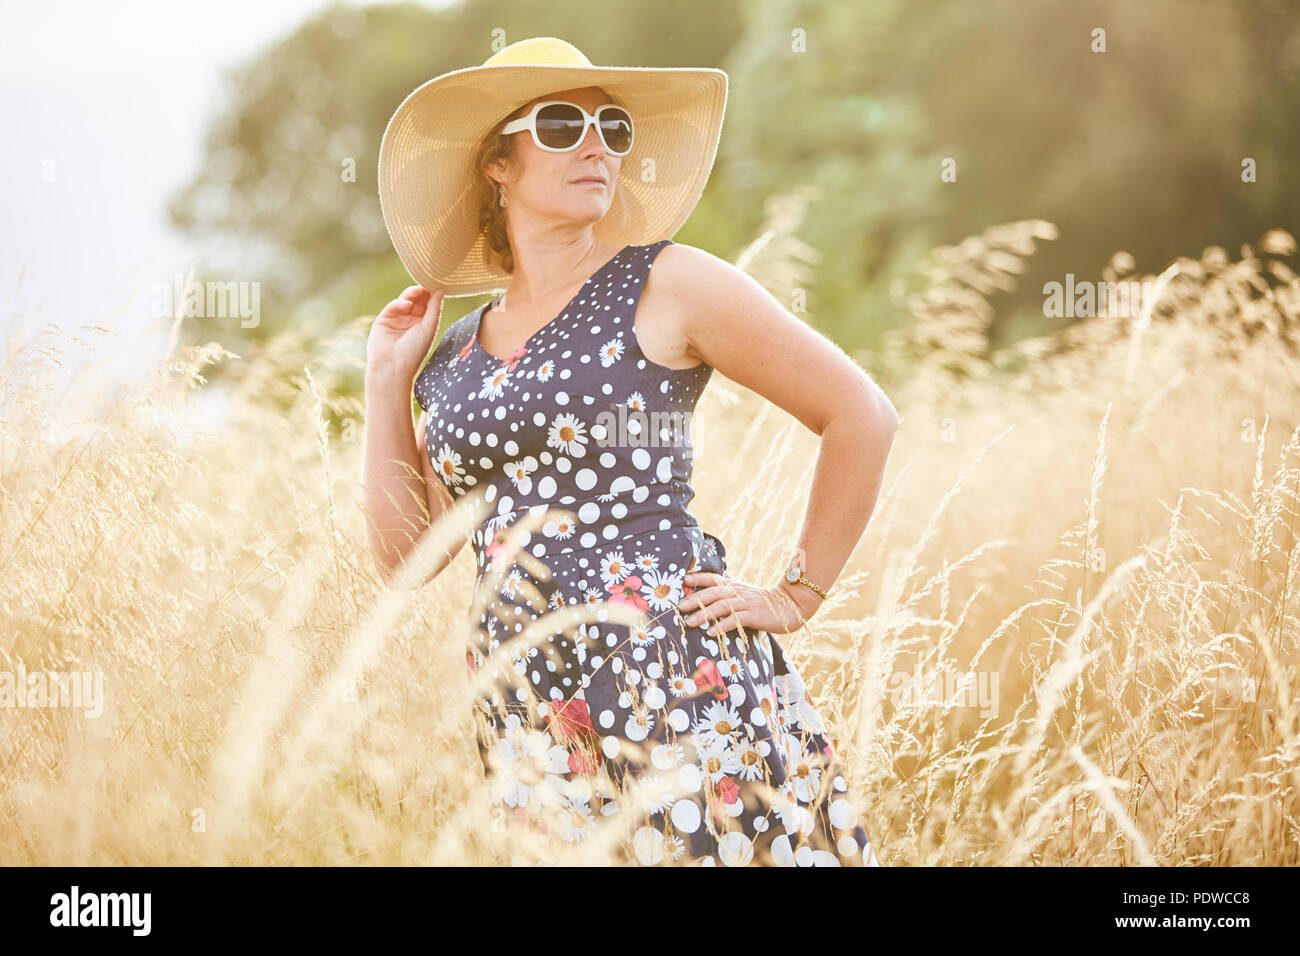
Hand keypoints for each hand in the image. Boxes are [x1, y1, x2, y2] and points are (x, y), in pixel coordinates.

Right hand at [367, 285, 444, 378]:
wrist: (392, 366)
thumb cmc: (414, 352)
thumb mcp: (429, 328)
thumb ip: (434, 309)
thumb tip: (440, 291)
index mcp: (423, 325)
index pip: (429, 305)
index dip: (433, 295)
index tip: (439, 283)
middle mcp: (410, 321)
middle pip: (417, 301)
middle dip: (423, 291)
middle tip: (428, 281)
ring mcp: (397, 319)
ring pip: (405, 300)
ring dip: (412, 294)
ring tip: (419, 290)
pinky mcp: (384, 319)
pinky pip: (393, 306)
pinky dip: (400, 303)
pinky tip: (406, 305)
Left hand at [678, 571, 819, 637]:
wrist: (788, 606)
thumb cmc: (761, 599)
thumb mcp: (744, 588)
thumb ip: (729, 582)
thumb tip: (718, 574)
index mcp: (733, 585)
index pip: (713, 578)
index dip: (698, 578)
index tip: (682, 580)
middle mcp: (737, 592)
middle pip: (713, 593)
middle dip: (695, 599)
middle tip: (680, 606)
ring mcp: (745, 603)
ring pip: (721, 607)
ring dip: (704, 614)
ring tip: (689, 623)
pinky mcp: (753, 616)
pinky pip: (735, 620)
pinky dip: (721, 626)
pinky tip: (710, 633)